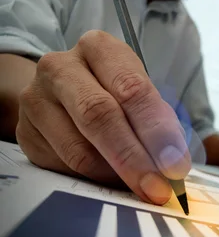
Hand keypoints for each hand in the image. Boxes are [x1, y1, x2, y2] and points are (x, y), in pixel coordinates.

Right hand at [16, 30, 190, 204]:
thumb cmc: (114, 94)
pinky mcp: (25, 133)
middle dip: (135, 158)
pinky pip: (64, 166)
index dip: (157, 131)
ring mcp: (36, 99)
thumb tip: (175, 163)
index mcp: (99, 49)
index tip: (175, 165)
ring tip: (140, 185)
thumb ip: (161, 124)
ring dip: (116, 175)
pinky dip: (94, 179)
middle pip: (99, 115)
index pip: (132, 90)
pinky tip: (110, 177)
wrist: (63, 94)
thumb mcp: (143, 96)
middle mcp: (61, 67)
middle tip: (158, 188)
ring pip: (79, 149)